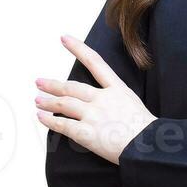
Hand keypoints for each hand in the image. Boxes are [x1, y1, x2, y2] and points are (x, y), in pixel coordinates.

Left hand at [35, 34, 155, 164]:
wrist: (149, 147)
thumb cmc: (145, 131)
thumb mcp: (134, 104)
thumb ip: (116, 100)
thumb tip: (101, 103)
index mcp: (117, 89)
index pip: (95, 62)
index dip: (78, 48)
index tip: (64, 38)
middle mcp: (103, 99)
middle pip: (72, 87)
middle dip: (53, 84)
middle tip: (39, 82)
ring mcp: (94, 115)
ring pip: (64, 103)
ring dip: (48, 101)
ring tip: (38, 100)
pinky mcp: (87, 133)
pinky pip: (63, 125)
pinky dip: (49, 120)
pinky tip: (41, 117)